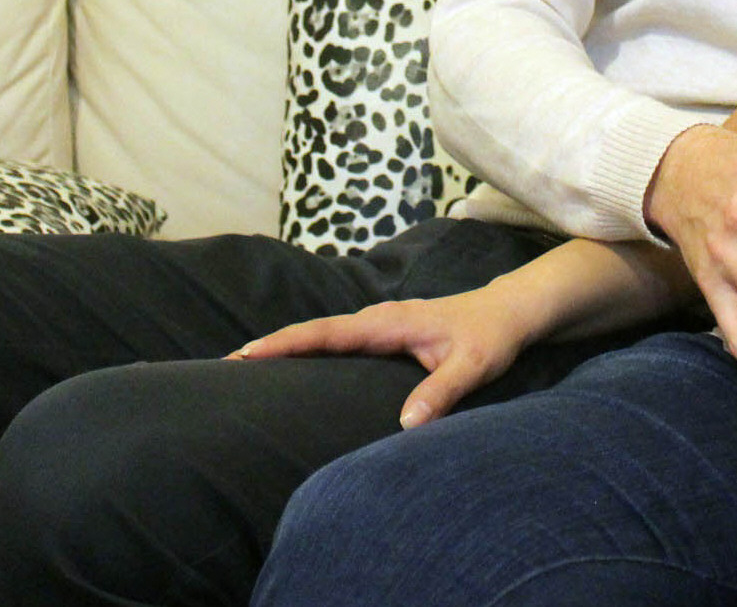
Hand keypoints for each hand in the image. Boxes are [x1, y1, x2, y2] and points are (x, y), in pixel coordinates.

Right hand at [229, 290, 530, 429]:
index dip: (286, 344)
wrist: (510, 310)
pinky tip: (293, 367)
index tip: (248, 355)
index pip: (327, 333)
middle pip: (313, 331)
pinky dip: (309, 348)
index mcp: (389, 322)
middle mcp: (377, 319)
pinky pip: (338, 340)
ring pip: (323, 334)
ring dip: (286, 347)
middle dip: (271, 346)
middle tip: (226, 366)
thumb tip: (406, 425)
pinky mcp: (384, 332)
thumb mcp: (473, 365)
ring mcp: (379, 324)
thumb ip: (442, 392)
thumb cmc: (491, 336)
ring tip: (245, 368)